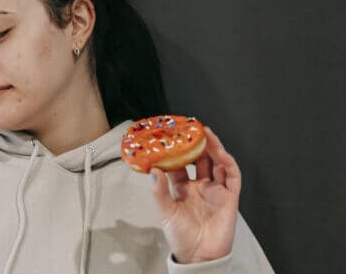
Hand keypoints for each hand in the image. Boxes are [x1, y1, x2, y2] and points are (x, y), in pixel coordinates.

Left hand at [150, 127, 240, 263]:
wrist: (199, 256)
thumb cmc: (181, 236)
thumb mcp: (165, 212)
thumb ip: (159, 191)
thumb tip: (153, 170)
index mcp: (183, 189)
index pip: (179, 165)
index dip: (175, 152)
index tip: (169, 138)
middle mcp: (200, 186)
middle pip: (200, 160)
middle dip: (196, 144)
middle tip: (190, 129)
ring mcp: (216, 190)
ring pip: (217, 163)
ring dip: (213, 148)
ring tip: (205, 133)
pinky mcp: (230, 197)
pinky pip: (233, 176)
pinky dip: (228, 162)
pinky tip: (220, 152)